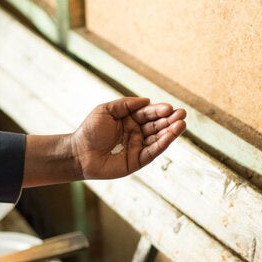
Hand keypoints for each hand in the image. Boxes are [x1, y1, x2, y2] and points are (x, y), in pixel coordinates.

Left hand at [71, 97, 186, 179]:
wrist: (79, 153)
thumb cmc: (89, 130)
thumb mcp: (106, 110)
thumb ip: (126, 104)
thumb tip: (147, 100)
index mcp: (130, 120)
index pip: (149, 113)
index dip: (159, 111)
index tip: (169, 108)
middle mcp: (136, 133)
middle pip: (157, 125)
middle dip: (170, 120)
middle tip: (182, 114)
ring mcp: (138, 147)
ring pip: (158, 138)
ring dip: (171, 132)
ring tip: (181, 124)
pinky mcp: (137, 161)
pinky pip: (152, 152)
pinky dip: (162, 144)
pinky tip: (170, 136)